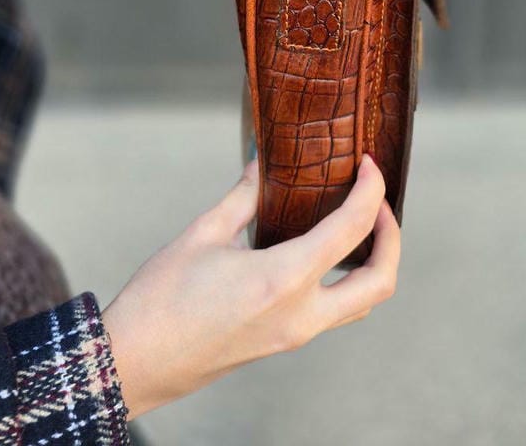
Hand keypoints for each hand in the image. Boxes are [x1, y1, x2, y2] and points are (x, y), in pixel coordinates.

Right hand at [102, 153, 399, 419]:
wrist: (134, 363)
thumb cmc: (160, 300)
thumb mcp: (203, 235)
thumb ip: (244, 196)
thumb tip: (265, 163)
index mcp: (283, 280)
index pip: (351, 229)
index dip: (370, 190)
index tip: (369, 164)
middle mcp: (300, 313)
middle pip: (380, 280)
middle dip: (392, 235)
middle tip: (377, 199)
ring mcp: (296, 334)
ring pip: (363, 302)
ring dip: (375, 261)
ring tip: (359, 222)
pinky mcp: (284, 342)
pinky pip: (336, 312)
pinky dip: (347, 279)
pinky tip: (326, 251)